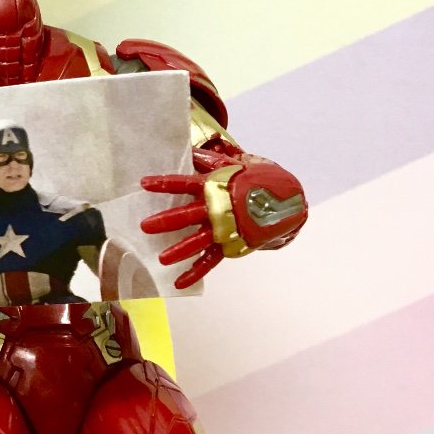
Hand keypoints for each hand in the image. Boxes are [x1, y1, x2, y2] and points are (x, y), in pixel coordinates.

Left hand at [140, 150, 306, 288]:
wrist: (289, 200)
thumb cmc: (257, 179)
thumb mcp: (234, 164)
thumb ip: (208, 161)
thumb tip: (187, 151)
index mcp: (215, 187)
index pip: (184, 183)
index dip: (164, 183)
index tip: (144, 183)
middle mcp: (218, 209)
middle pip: (187, 216)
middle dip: (165, 221)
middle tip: (145, 226)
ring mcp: (225, 229)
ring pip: (198, 241)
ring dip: (179, 250)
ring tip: (160, 259)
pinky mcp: (232, 245)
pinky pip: (211, 261)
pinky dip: (195, 272)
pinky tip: (178, 282)